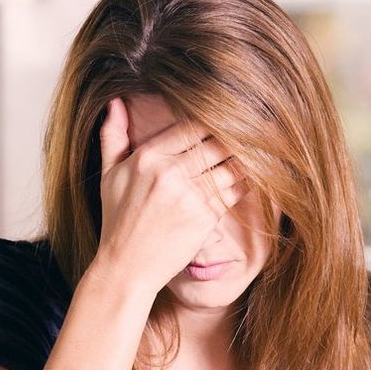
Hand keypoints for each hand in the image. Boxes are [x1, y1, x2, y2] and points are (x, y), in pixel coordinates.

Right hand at [92, 97, 247, 291]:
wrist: (127, 267)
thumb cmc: (118, 220)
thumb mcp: (108, 175)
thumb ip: (113, 136)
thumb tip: (115, 102)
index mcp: (147, 157)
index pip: (191, 128)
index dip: (213, 123)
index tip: (229, 118)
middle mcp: (169, 172)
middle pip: (215, 143)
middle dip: (235, 137)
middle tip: (257, 129)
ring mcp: (189, 195)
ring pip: (229, 165)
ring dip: (245, 158)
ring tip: (261, 149)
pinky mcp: (205, 216)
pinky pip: (234, 191)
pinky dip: (244, 182)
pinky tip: (251, 176)